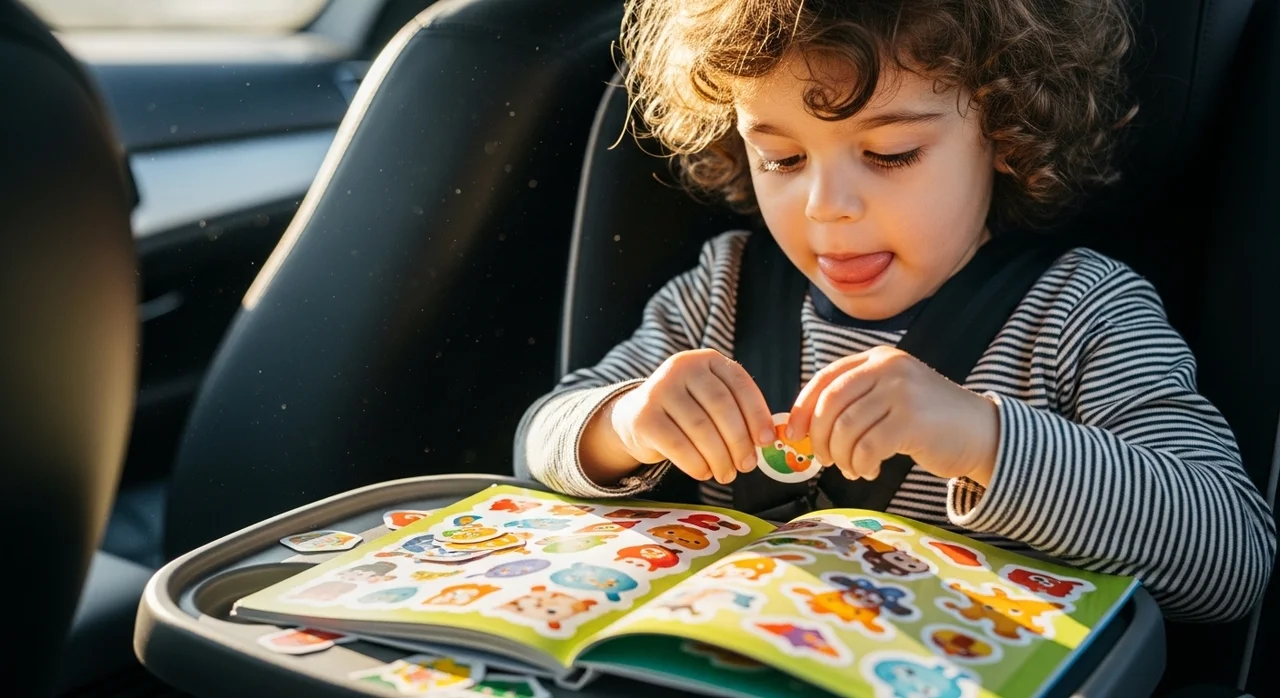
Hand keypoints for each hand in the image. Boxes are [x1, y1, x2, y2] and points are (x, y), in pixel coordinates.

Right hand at [609, 349, 774, 483]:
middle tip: (747, 466)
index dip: (757, 414)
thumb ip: (738, 413)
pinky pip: (677, 445)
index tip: (767, 441)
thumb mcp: (712, 402)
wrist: (637, 418)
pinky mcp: (644, 416)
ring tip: (727, 474)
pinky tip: (704, 473)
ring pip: (700, 428)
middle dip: (739, 440)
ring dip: (719, 457)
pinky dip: (696, 464)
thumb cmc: (686, 413)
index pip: (739, 384)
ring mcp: (659, 389)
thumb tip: (769, 439)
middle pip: (720, 406)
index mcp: (707, 359)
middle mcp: (682, 367)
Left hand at [785, 346, 998, 485]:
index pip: (826, 378)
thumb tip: (803, 427)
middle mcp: (888, 368)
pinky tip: (870, 471)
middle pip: (831, 404)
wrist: (981, 432)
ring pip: (846, 429)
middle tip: (824, 459)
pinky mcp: (911, 421)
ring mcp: (901, 391)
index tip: (792, 433)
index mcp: (878, 358)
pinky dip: (861, 465)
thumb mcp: (890, 396)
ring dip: (842, 457)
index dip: (802, 408)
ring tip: (852, 468)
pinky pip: (867, 448)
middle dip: (820, 437)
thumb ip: (854, 401)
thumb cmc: (928, 420)